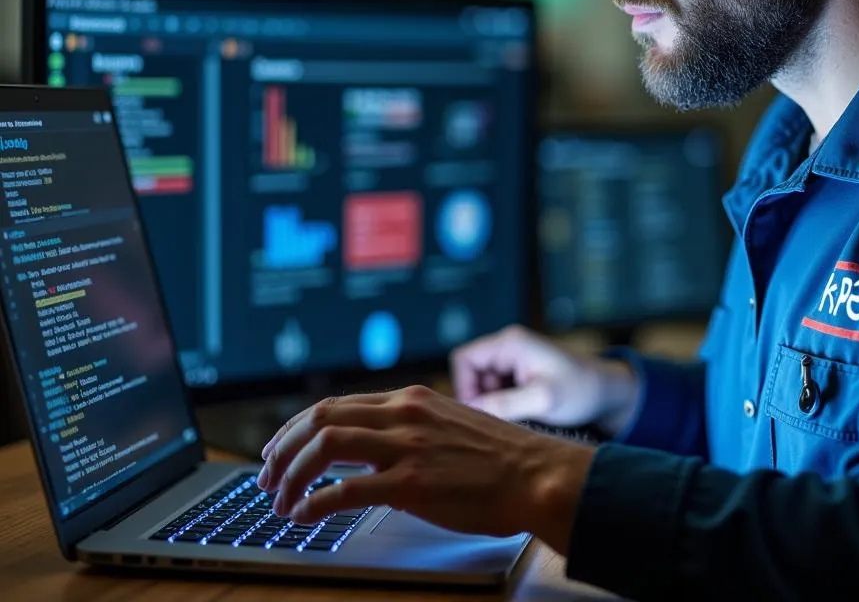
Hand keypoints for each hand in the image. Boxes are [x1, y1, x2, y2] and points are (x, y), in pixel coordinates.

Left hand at [256, 384, 594, 553]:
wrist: (534, 472)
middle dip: (282, 448)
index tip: (277, 450)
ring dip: (292, 474)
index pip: (334, 404)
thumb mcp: (445, 423)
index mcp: (408, 399)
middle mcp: (402, 414)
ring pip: (326, 445)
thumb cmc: (496, 457)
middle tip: (266, 476)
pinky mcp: (413, 482)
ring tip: (280, 501)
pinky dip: (315, 502)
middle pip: (320, 418)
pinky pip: (347, 490)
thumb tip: (369, 453)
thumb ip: (407, 429)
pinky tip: (304, 516)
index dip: (295, 428)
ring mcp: (407, 446)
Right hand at [450, 324, 639, 432]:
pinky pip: (497, 390)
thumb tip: (469, 411)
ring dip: (492, 404)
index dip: (463, 386)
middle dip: (480, 398)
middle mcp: (508, 347)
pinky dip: (502, 406)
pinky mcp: (520, 375)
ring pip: (482, 384)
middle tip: (501, 420)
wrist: (608, 393)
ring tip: (516, 419)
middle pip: (471, 372)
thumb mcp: (542, 400)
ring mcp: (514, 360)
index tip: (480, 411)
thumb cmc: (579, 391)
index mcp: (510, 343)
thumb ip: (504, 404)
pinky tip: (521, 417)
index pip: (463, 359)